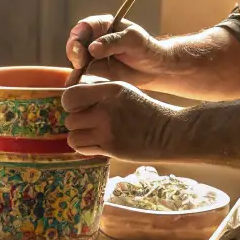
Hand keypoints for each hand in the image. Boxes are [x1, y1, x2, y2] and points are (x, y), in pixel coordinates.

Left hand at [62, 81, 179, 161]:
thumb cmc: (145, 111)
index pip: (70, 96)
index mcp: (110, 90)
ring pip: (72, 136)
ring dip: (80, 136)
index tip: (79, 107)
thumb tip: (70, 99)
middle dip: (77, 122)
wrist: (169, 133)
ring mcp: (108, 130)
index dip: (70, 103)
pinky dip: (85, 147)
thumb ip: (99, 93)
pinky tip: (97, 143)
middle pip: (70, 118)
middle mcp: (106, 108)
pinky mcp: (111, 148)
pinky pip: (82, 149)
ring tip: (93, 134)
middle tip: (90, 123)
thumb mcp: (124, 92)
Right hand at [65, 16, 172, 87]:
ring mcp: (92, 56)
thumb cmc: (146, 49)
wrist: (153, 70)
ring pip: (75, 61)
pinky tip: (80, 85)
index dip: (78, 37)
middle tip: (80, 64)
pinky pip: (81, 75)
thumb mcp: (133, 41)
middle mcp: (94, 39)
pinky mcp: (93, 71)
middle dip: (74, 53)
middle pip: (74, 43)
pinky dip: (79, 80)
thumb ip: (113, 42)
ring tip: (82, 77)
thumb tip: (92, 48)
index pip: (83, 27)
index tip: (81, 51)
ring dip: (75, 69)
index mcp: (102, 26)